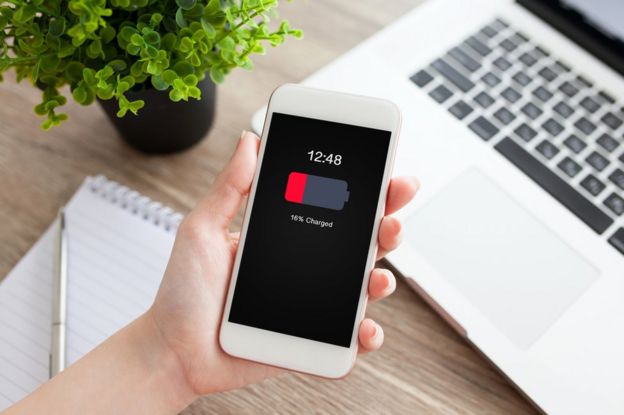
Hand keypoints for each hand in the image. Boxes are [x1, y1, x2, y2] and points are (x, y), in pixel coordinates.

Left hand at [149, 131, 418, 396]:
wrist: (173, 349)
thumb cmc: (184, 292)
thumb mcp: (202, 230)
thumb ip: (230, 187)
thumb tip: (250, 141)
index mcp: (286, 237)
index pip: (333, 208)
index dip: (364, 191)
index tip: (384, 173)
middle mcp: (305, 268)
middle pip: (359, 244)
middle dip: (387, 227)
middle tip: (392, 217)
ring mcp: (311, 305)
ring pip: (361, 289)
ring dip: (381, 280)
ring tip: (378, 277)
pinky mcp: (310, 341)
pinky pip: (347, 340)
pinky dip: (365, 336)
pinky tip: (365, 329)